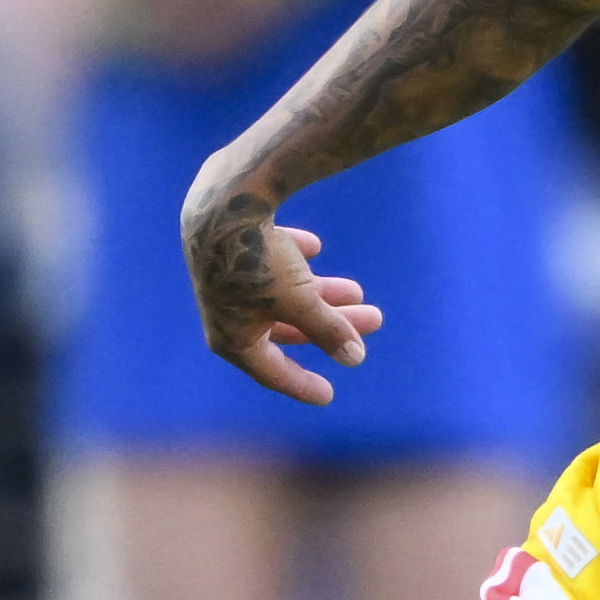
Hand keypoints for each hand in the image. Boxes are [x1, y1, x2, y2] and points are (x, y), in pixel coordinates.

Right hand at [181, 196, 381, 407]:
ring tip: (358, 290)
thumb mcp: (299, 302)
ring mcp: (226, 279)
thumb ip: (327, 330)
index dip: (302, 384)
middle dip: (333, 325)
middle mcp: (227, 312)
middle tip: (375, 320)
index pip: (271, 371)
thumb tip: (355, 358)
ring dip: (322, 294)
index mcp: (233, 337)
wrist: (224, 204)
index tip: (329, 395)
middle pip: (288, 329)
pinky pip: (266, 259)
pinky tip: (314, 247)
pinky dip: (292, 258)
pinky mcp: (230, 248)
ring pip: (283, 295)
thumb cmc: (258, 263)